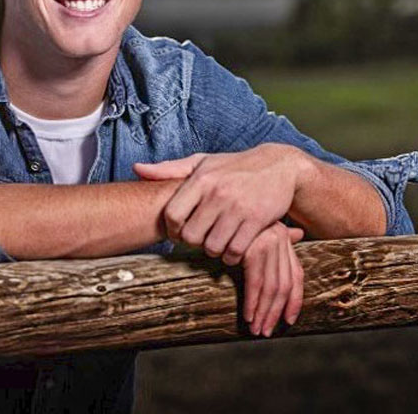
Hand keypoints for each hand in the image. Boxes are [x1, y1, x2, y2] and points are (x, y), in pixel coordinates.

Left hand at [133, 144, 304, 264]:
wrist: (280, 166)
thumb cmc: (235, 167)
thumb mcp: (203, 162)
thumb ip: (170, 169)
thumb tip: (137, 169)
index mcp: (201, 178)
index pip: (172, 215)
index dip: (172, 231)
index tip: (180, 233)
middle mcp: (218, 192)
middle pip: (190, 236)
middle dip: (193, 243)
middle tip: (201, 239)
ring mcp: (238, 207)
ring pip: (212, 247)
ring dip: (214, 251)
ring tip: (218, 242)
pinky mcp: (257, 221)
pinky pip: (235, 251)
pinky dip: (232, 255)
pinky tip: (234, 246)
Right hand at [242, 221, 304, 336]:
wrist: (225, 199)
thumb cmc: (237, 214)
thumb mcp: (262, 224)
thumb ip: (281, 235)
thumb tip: (299, 234)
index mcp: (284, 238)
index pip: (296, 275)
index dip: (295, 300)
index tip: (288, 320)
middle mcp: (280, 241)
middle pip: (285, 285)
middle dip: (276, 312)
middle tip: (266, 331)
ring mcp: (268, 244)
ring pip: (271, 288)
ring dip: (263, 313)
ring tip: (256, 329)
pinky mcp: (253, 249)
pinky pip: (255, 283)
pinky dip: (252, 303)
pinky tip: (248, 315)